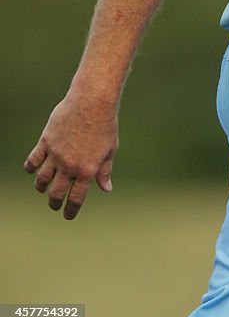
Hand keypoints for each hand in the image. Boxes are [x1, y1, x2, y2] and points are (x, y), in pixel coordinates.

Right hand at [24, 94, 118, 219]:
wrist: (92, 101)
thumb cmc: (105, 124)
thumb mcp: (110, 149)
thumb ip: (105, 171)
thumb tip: (106, 189)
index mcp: (87, 170)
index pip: (76, 198)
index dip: (71, 210)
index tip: (68, 216)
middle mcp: (69, 166)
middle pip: (56, 193)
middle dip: (54, 203)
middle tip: (54, 205)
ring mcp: (56, 154)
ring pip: (41, 180)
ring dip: (41, 188)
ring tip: (44, 189)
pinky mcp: (46, 141)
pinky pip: (33, 161)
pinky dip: (30, 168)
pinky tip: (33, 170)